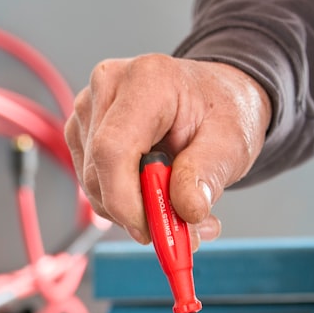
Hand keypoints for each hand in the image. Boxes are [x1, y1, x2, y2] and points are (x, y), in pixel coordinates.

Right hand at [64, 54, 270, 244]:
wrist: (213, 96)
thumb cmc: (220, 110)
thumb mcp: (231, 142)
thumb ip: (207, 175)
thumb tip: (187, 211)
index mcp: (146, 80)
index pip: (113, 149)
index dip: (125, 200)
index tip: (152, 231)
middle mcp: (108, 88)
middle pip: (99, 172)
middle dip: (135, 212)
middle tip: (180, 231)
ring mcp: (89, 109)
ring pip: (92, 184)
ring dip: (132, 210)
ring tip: (177, 207)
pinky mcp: (82, 131)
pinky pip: (93, 182)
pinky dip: (124, 201)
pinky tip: (156, 194)